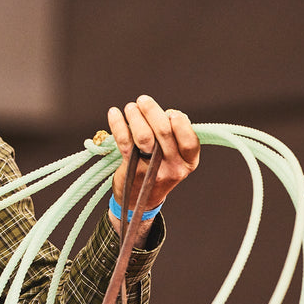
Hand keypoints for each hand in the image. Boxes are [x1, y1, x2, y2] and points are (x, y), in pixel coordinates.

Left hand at [107, 95, 199, 243]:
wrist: (139, 202)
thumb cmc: (158, 170)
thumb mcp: (175, 158)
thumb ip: (175, 137)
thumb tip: (167, 113)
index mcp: (188, 162)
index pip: (189, 140)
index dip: (180, 122)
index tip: (170, 112)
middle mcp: (173, 167)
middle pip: (164, 132)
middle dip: (152, 111)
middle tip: (142, 100)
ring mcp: (152, 170)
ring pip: (144, 135)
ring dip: (135, 116)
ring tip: (131, 108)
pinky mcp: (132, 169)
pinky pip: (124, 141)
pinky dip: (118, 124)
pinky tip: (114, 113)